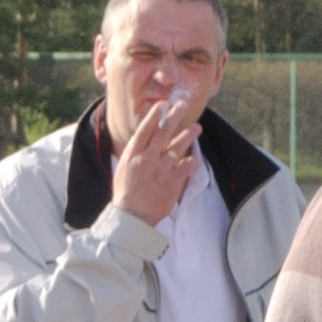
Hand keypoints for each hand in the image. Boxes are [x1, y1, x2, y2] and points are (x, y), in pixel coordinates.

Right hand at [112, 94, 198, 228]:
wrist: (132, 217)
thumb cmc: (126, 193)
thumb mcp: (123, 169)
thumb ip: (134, 152)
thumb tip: (143, 137)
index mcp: (132, 156)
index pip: (144, 131)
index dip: (154, 116)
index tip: (162, 105)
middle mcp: (146, 159)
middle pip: (162, 133)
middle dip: (173, 117)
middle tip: (183, 105)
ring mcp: (160, 170)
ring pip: (177, 147)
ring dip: (188, 135)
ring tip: (197, 128)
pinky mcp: (172, 182)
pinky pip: (186, 167)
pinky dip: (192, 162)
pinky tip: (196, 158)